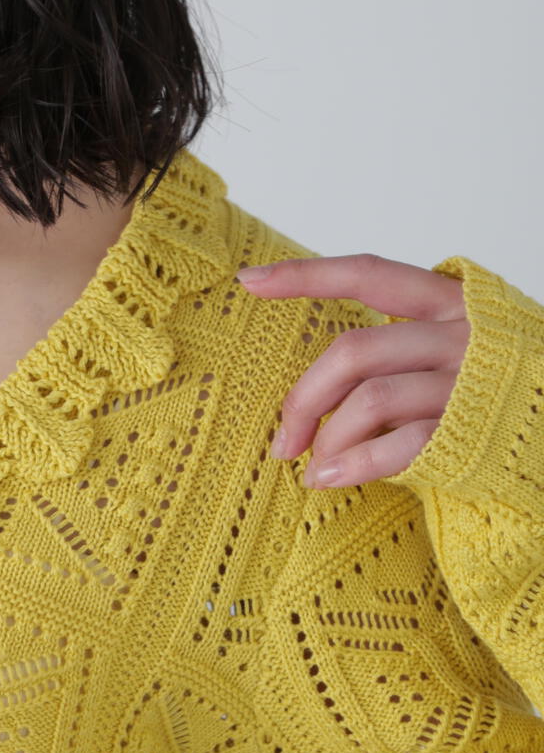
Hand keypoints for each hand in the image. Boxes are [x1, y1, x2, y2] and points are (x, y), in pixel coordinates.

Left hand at [236, 253, 469, 488]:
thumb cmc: (502, 393)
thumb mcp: (459, 348)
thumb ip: (401, 346)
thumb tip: (317, 386)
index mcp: (452, 303)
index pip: (369, 274)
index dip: (307, 275)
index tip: (249, 280)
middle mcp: (459, 336)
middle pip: (354, 351)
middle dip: (304, 398)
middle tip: (282, 439)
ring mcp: (466, 384)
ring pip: (370, 400)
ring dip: (327, 440)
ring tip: (309, 469)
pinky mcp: (470, 431)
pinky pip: (398, 444)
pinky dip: (355, 464)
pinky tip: (330, 479)